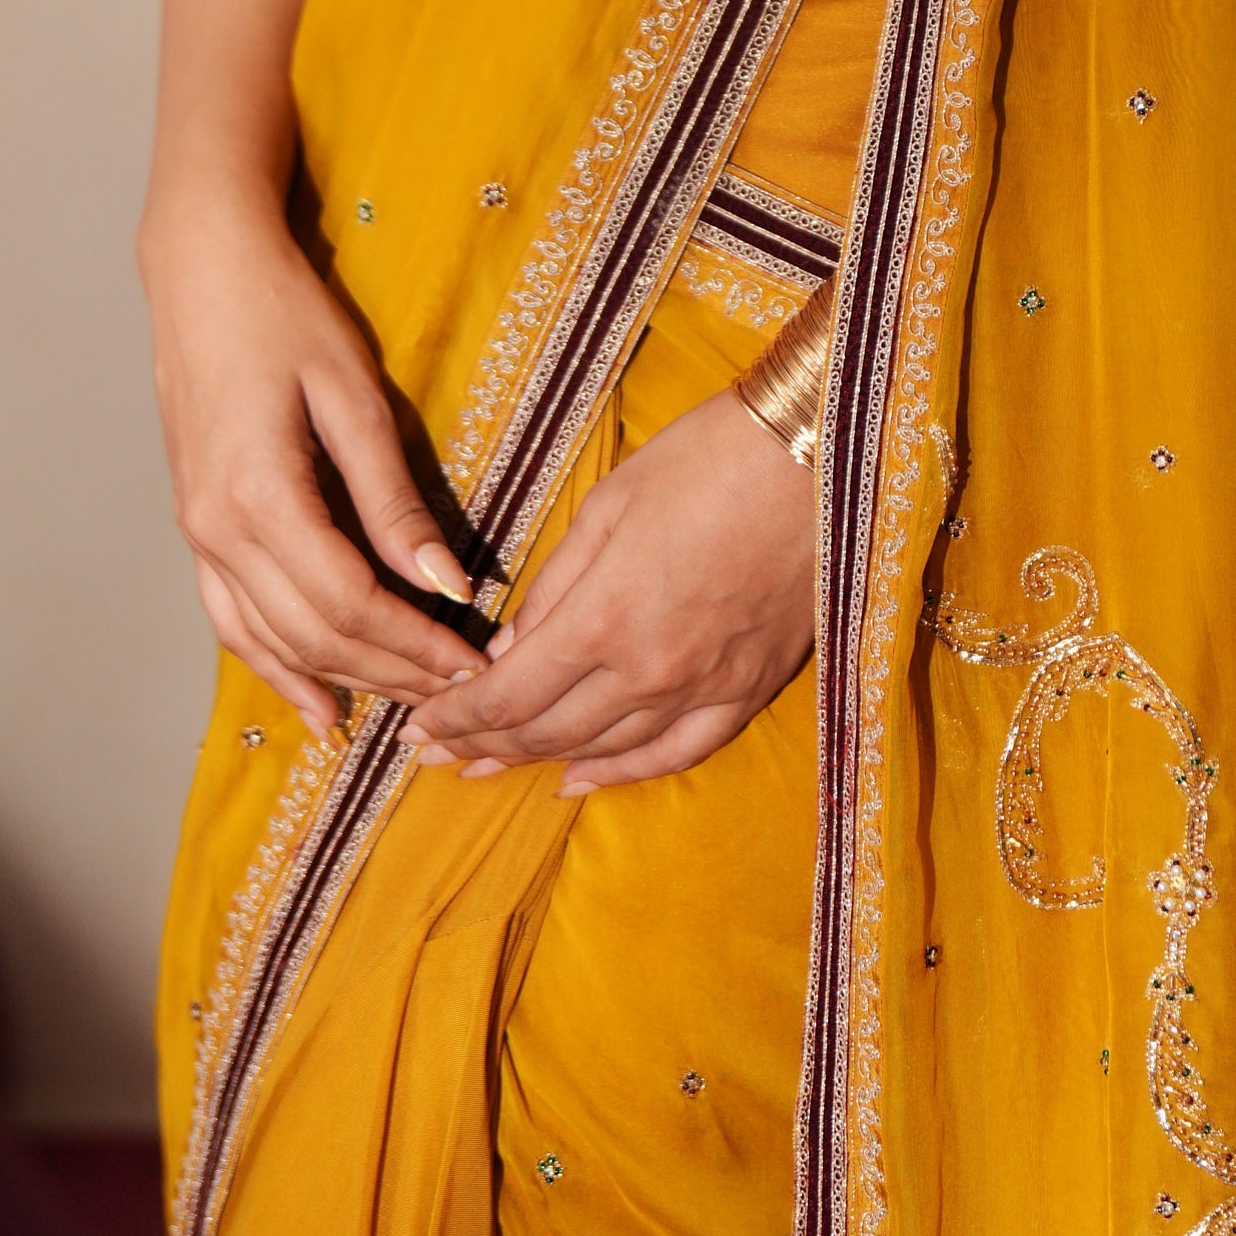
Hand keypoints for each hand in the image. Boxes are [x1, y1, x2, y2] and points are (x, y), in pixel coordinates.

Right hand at [142, 189, 471, 734]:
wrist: (201, 271)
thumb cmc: (283, 315)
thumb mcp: (350, 394)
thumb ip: (392, 497)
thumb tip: (446, 582)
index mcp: (260, 497)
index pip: (351, 603)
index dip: (416, 643)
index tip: (475, 661)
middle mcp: (218, 531)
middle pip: (315, 634)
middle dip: (392, 670)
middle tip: (459, 690)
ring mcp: (197, 534)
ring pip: (272, 640)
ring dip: (343, 677)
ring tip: (407, 700)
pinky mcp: (194, 526)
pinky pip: (230, 620)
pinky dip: (273, 666)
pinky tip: (314, 702)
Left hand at [399, 385, 814, 793]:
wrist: (818, 455)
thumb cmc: (705, 459)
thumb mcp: (608, 504)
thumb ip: (552, 586)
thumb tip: (507, 650)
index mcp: (604, 619)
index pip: (509, 695)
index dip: (457, 716)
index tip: (418, 726)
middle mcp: (649, 672)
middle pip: (546, 731)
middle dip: (481, 745)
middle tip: (434, 756)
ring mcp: (702, 689)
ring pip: (602, 750)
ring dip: (537, 763)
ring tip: (487, 770)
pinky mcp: (747, 690)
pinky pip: (674, 753)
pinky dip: (622, 773)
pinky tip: (583, 779)